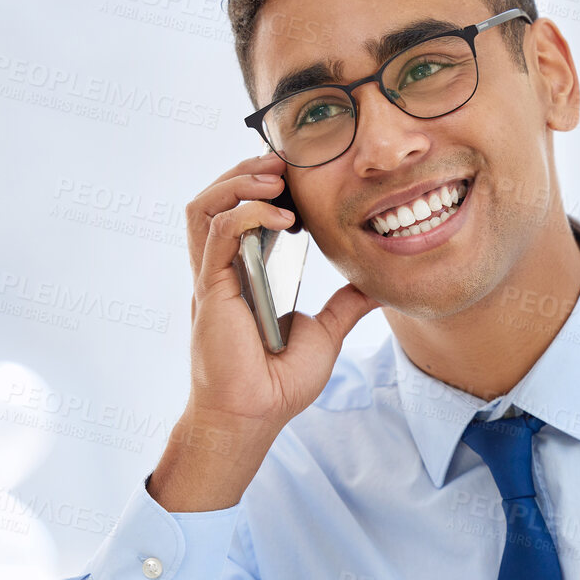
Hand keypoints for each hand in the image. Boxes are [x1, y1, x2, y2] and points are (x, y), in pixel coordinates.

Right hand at [182, 150, 377, 427]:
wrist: (255, 416)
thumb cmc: (278, 382)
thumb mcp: (324, 334)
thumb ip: (344, 307)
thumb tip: (377, 288)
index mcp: (242, 274)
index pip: (238, 211)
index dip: (261, 185)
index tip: (297, 176)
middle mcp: (220, 270)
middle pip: (215, 199)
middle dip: (246, 171)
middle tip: (283, 162)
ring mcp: (212, 278)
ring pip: (203, 207)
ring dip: (237, 183)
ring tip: (275, 178)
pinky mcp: (211, 290)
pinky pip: (219, 235)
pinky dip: (247, 215)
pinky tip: (282, 217)